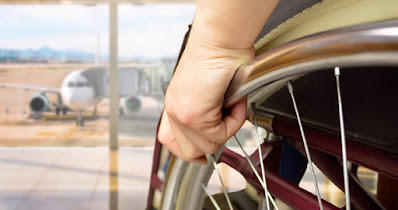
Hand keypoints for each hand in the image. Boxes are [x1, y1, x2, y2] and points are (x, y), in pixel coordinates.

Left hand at [158, 37, 250, 162]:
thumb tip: (217, 129)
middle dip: (212, 142)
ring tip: (232, 103)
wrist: (220, 39)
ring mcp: (181, 114)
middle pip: (188, 151)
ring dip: (228, 127)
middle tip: (226, 123)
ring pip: (208, 145)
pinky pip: (221, 134)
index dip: (186, 152)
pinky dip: (235, 119)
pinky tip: (234, 100)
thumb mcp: (206, 89)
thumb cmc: (218, 55)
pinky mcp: (193, 115)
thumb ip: (206, 111)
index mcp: (175, 104)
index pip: (169, 139)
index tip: (199, 157)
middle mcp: (174, 110)